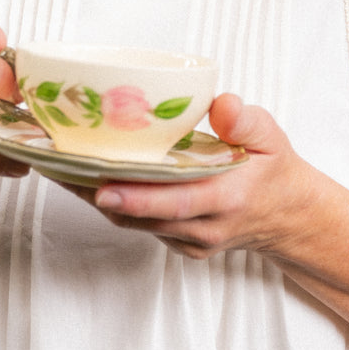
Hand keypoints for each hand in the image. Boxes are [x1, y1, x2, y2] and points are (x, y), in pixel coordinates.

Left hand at [71, 94, 318, 258]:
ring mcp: (191, 240)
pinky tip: (87, 181)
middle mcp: (206, 226)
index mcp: (228, 196)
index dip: (138, 197)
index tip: (102, 187)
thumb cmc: (273, 169)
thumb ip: (246, 120)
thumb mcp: (271, 136)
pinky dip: (114, 207)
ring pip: (135, 225)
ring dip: (96, 201)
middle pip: (144, 217)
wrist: (287, 217)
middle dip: (98, 196)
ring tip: (61, 170)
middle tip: (61, 171)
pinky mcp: (180, 245)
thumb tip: (221, 104)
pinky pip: (140, 228)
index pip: (178, 201)